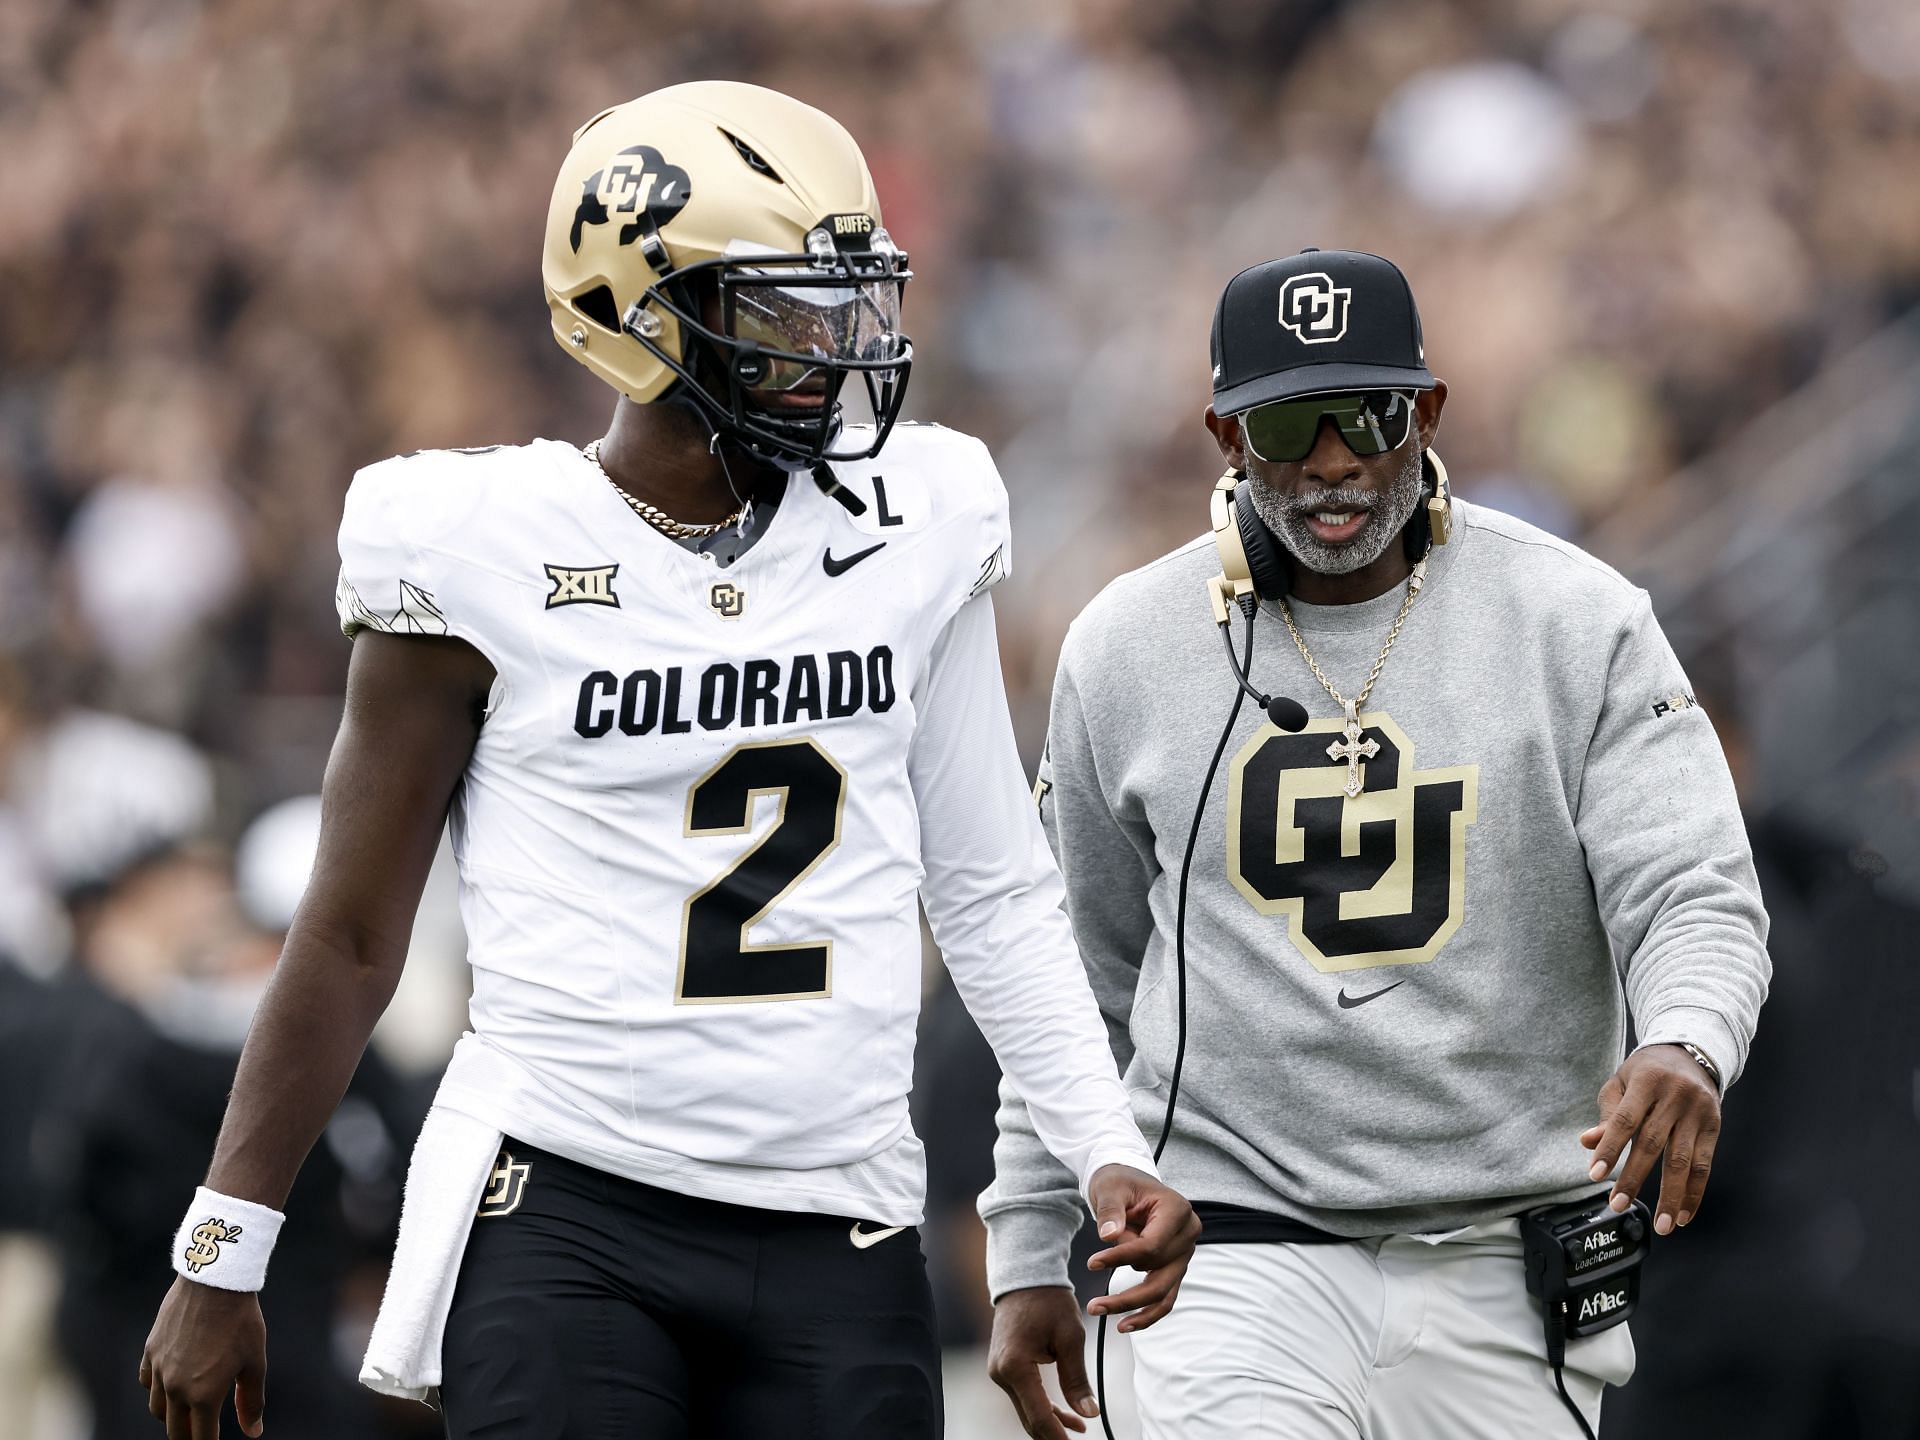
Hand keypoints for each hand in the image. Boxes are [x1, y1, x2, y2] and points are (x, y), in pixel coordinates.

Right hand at [139, 1278, 266, 1438]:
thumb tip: (253, 1432)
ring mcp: (159, 1369)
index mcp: (204, 1395)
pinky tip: (171, 1384)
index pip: (201, 1438)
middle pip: (175, 1431)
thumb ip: (252, 1401)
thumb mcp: (255, 1362)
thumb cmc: (241, 1322)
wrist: (216, 1281)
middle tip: (201, 1434)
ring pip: (158, 1409)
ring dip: (173, 1416)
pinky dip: (157, 1390)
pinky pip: (148, 1382)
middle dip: (189, 1437)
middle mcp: (176, 1388)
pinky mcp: (150, 1351)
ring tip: (188, 1412)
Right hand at [988, 1286, 1099, 1439]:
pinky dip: (1043, 1406)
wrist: (1025, 1276)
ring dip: (1051, 1421)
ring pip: (1027, 1409)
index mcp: (1016, 1366)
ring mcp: (999, 1371)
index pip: (1039, 1415)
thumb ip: (1077, 1379)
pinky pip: (1024, 1396)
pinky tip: (1065, 1415)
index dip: (1058, 1436)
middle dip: (1054, 1435)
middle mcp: (1001, 1373)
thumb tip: (1089, 1413)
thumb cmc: (1049, 1302)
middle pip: (1029, 1418)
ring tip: (1080, 1429)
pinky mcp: (1003, 1367)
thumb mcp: (1070, 1337)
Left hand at [1082, 1164, 1200, 1332]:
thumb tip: (1109, 1237)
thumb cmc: (1120, 1182)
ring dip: (1133, 1308)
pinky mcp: (1175, 1268)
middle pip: (1158, 1272)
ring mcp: (1184, 1254)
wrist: (1128, 1183)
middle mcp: (1188, 1234)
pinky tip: (1125, 1325)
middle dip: (1125, 1290)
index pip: (1151, 1245)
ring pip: (1163, 1292)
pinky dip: (1148, 1314)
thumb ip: (1110, 1211)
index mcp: (1178, 1210)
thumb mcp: (1110, 1188)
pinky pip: (1166, 1298)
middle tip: (1092, 1304)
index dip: (1121, 1258)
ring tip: (1102, 1314)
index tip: (1092, 1264)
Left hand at [1580, 1044, 1721, 1236]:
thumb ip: (1608, 1114)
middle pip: (1653, 1143)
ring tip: (1661, 1225)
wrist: (1692, 1052)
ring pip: (1684, 1161)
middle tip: (1617, 1205)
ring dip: (1671, 1197)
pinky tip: (1684, 1215)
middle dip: (1634, 1178)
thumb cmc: (1647, 1072)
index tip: (1595, 1175)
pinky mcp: (1714, 1127)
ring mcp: (1698, 1112)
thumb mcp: (1622, 1082)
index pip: (1625, 1119)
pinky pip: (1705, 1166)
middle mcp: (1675, 1096)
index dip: (1610, 1148)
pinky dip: (1694, 1193)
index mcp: (1647, 1081)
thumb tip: (1588, 1144)